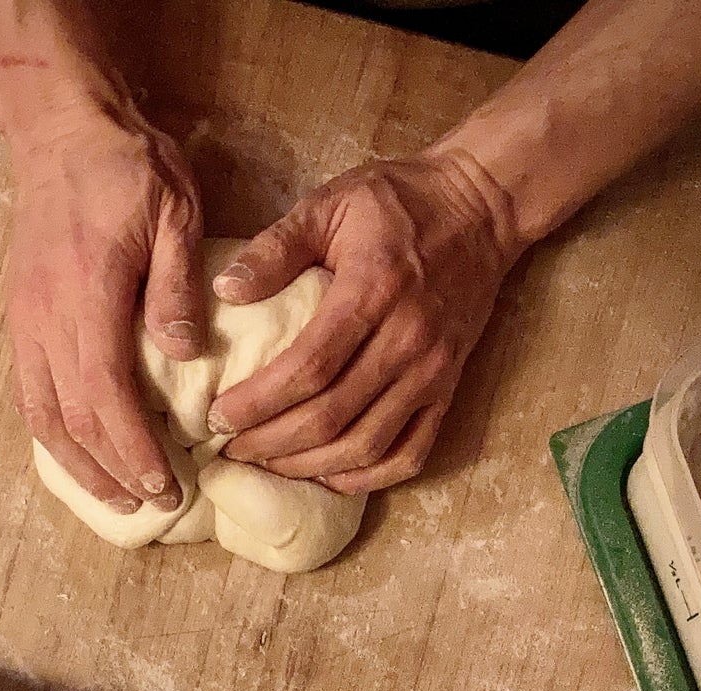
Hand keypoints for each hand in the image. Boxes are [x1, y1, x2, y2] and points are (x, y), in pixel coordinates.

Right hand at [8, 104, 204, 511]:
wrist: (59, 131)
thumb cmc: (126, 168)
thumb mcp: (174, 213)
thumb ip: (177, 286)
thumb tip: (187, 355)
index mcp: (88, 295)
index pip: (106, 395)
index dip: (133, 449)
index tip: (165, 484)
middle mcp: (46, 319)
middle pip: (72, 421)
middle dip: (113, 472)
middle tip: (153, 505)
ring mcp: (26, 323)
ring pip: (43, 418)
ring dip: (79, 467)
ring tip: (116, 499)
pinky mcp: (20, 322)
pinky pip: (30, 396)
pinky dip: (55, 437)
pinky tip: (81, 459)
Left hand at [207, 150, 522, 493]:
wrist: (481, 207)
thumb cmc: (398, 203)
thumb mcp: (330, 205)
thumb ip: (275, 248)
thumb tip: (224, 292)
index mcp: (373, 291)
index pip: (308, 367)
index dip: (258, 403)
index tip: (219, 416)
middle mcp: (407, 340)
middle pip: (331, 417)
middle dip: (271, 443)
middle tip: (230, 449)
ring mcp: (432, 371)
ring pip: (366, 444)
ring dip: (309, 466)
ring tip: (266, 464)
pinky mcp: (448, 389)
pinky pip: (409, 452)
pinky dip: (367, 477)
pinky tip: (327, 477)